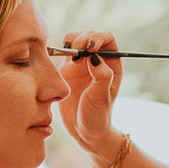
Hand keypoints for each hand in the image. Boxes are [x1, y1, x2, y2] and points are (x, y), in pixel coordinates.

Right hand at [56, 30, 123, 156]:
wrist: (82, 131)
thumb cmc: (97, 116)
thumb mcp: (101, 98)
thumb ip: (101, 76)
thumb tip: (95, 57)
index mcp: (111, 64)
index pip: (107, 39)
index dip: (98, 37)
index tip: (89, 48)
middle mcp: (97, 61)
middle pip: (90, 36)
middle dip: (82, 39)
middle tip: (76, 53)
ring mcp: (81, 65)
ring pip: (75, 40)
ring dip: (70, 42)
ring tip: (69, 57)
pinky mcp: (66, 70)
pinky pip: (63, 52)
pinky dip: (59, 50)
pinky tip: (57, 57)